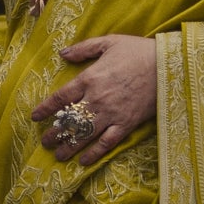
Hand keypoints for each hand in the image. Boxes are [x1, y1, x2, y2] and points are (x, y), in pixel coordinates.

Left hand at [30, 34, 156, 165]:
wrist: (168, 66)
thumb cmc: (138, 51)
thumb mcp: (109, 42)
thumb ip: (84, 48)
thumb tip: (62, 53)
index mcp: (89, 78)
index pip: (60, 97)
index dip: (45, 108)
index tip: (35, 117)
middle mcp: (96, 99)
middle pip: (69, 120)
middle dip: (55, 133)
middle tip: (45, 142)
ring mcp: (111, 114)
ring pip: (84, 135)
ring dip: (69, 147)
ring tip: (58, 156)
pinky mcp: (126, 124)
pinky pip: (106, 143)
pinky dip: (94, 153)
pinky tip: (84, 161)